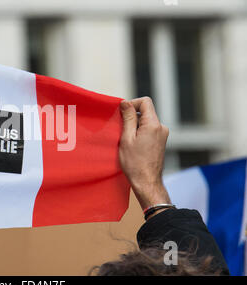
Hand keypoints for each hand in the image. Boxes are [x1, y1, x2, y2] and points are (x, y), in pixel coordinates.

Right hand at [119, 97, 170, 213]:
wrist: (146, 182)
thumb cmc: (135, 163)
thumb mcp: (127, 138)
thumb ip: (127, 118)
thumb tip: (126, 102)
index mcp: (153, 125)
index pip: (145, 102)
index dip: (132, 104)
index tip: (122, 113)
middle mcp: (161, 127)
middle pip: (145, 111)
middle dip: (132, 117)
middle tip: (122, 130)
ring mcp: (163, 135)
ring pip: (146, 121)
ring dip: (135, 126)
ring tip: (127, 140)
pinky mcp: (161, 141)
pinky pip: (149, 130)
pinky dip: (140, 133)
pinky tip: (133, 145)